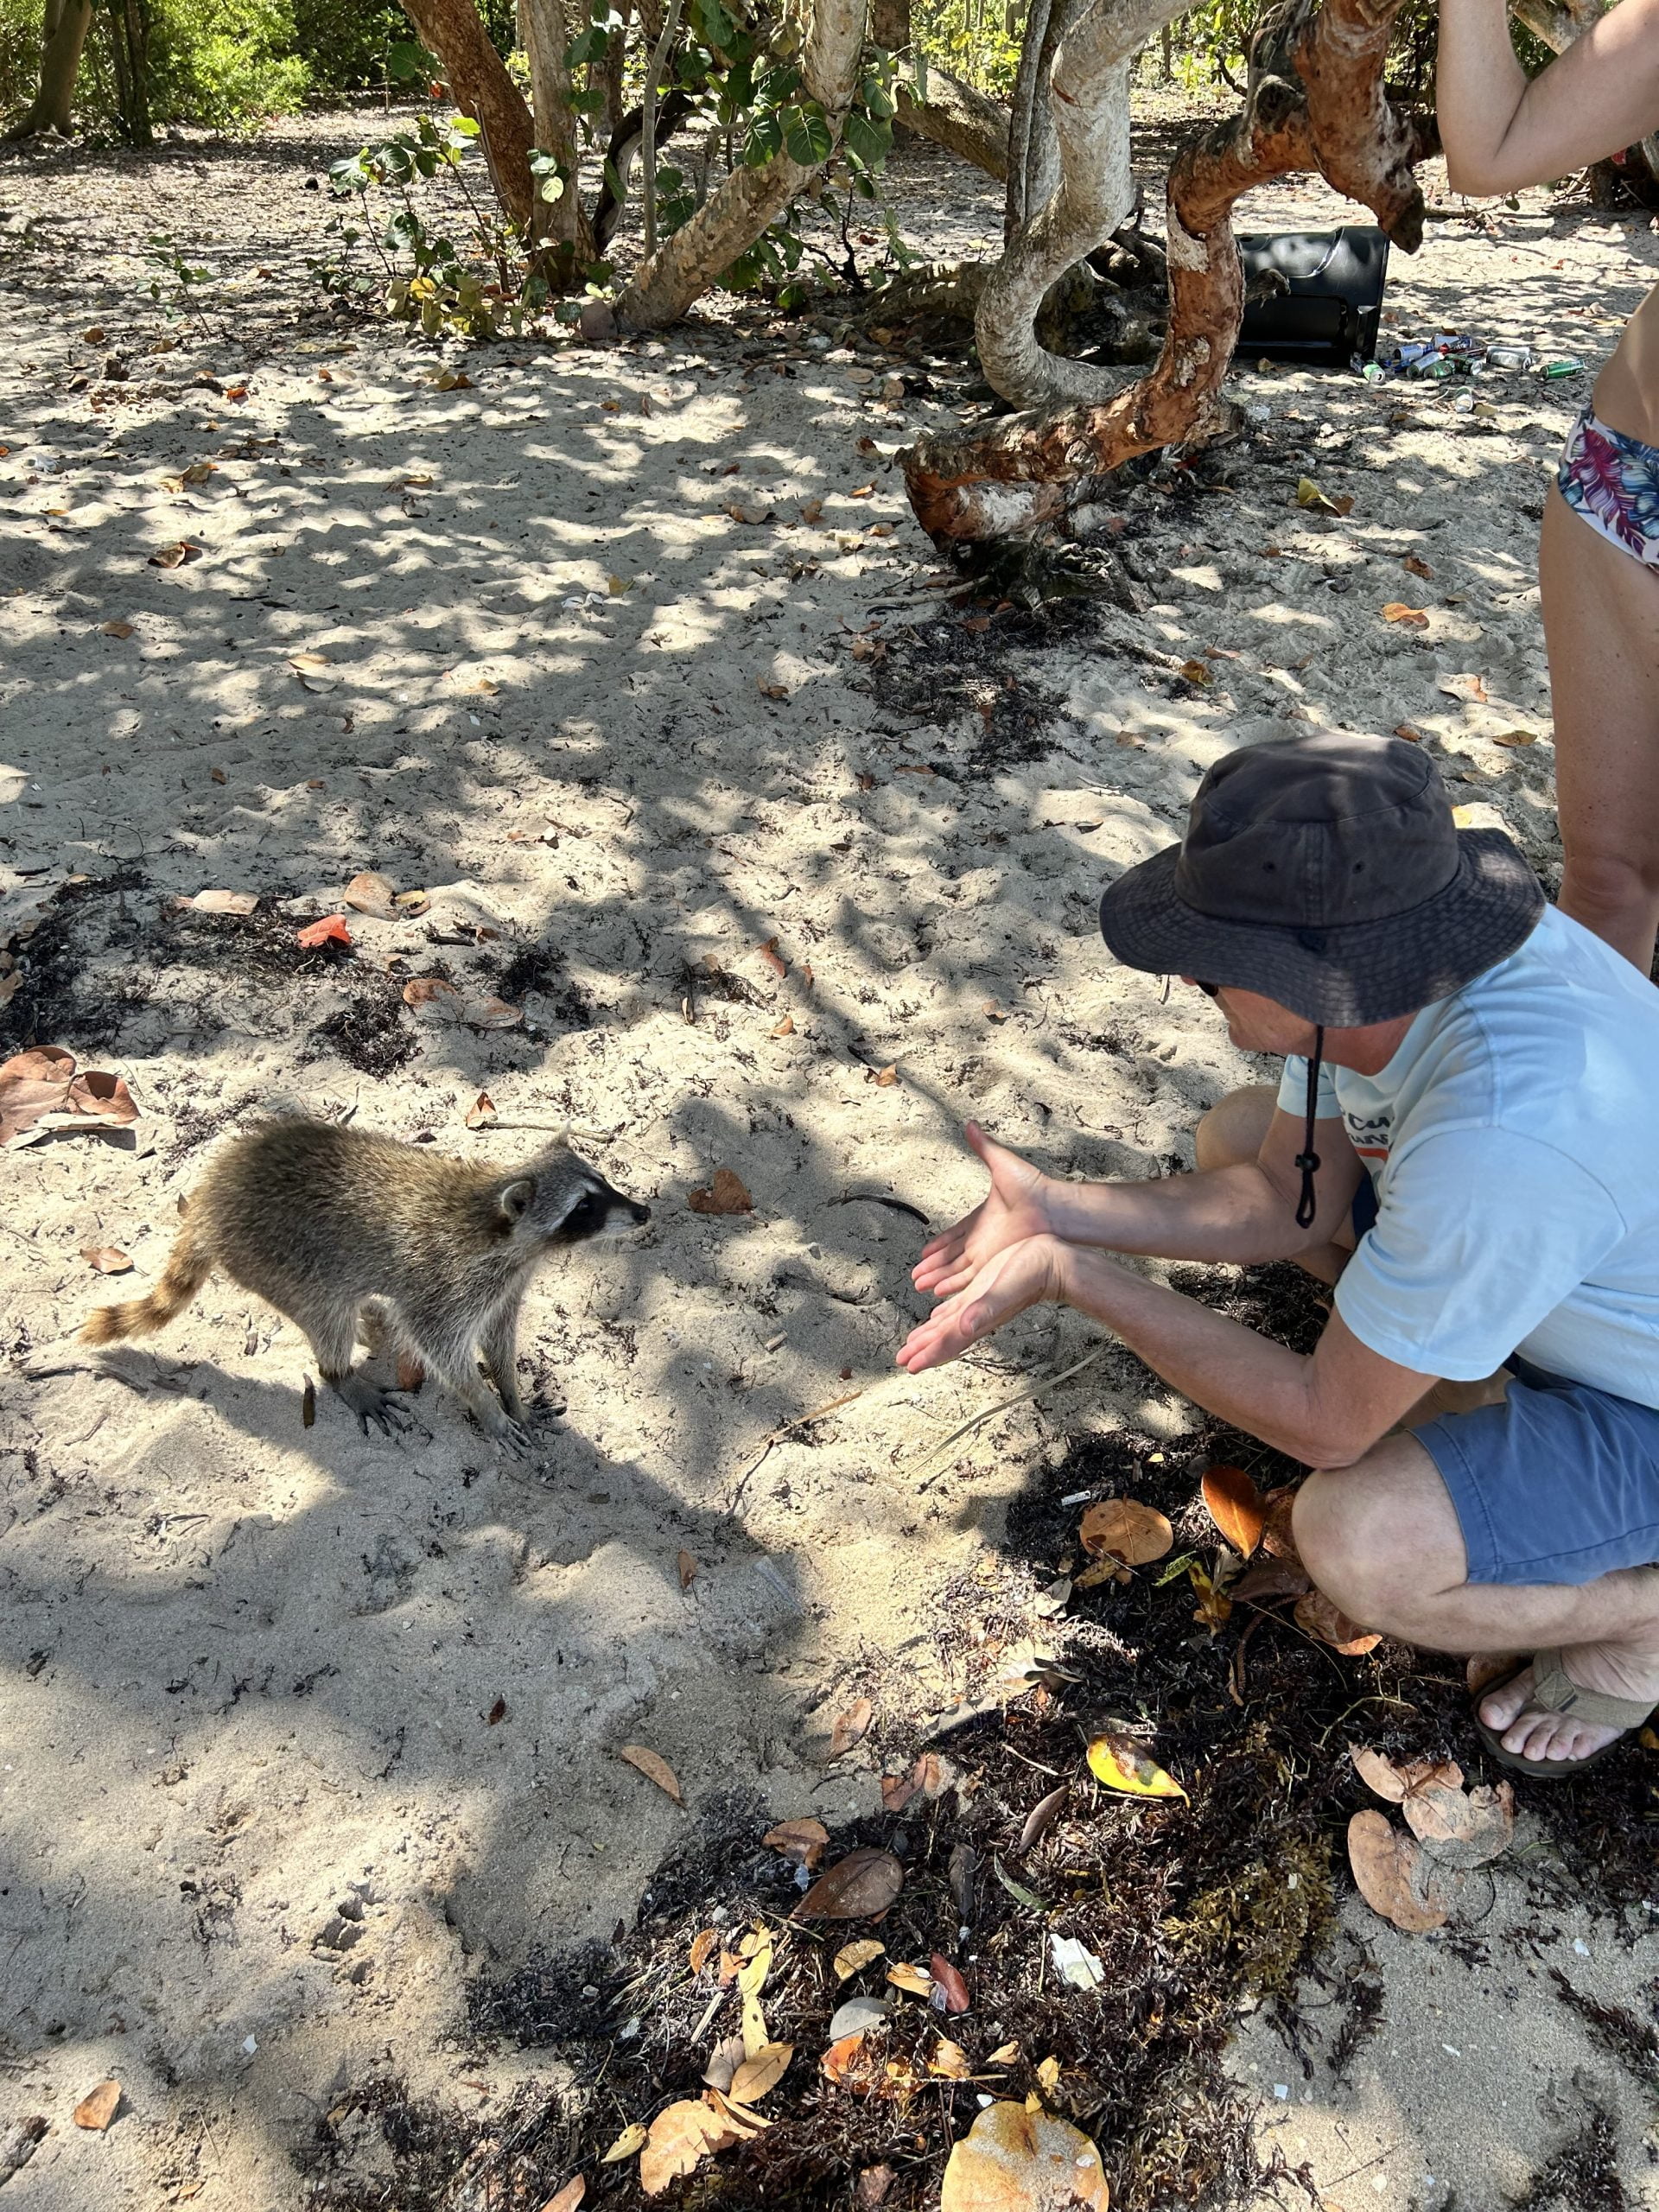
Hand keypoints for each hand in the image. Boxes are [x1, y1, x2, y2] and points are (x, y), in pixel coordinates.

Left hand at [897, 1233, 1069, 1373]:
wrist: (1052, 1262)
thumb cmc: (1033, 1275)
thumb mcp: (1006, 1290)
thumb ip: (986, 1309)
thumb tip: (964, 1327)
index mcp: (979, 1318)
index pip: (948, 1341)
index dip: (928, 1354)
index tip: (910, 1365)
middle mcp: (976, 1315)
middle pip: (944, 1337)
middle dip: (923, 1349)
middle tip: (903, 1359)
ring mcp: (979, 1303)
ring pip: (948, 1324)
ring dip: (930, 1335)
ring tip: (914, 1343)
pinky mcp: (981, 1289)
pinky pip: (957, 1308)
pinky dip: (944, 1317)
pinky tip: (939, 1317)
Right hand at [912, 1122, 1056, 1297]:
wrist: (1052, 1208)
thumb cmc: (1033, 1187)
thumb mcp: (1001, 1162)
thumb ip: (983, 1147)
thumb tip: (970, 1124)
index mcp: (982, 1218)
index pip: (955, 1233)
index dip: (940, 1243)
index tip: (925, 1252)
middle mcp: (982, 1239)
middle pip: (950, 1255)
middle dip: (932, 1266)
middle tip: (915, 1274)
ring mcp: (987, 1253)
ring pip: (955, 1269)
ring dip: (937, 1277)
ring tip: (919, 1285)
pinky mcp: (993, 1263)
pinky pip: (967, 1277)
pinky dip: (952, 1284)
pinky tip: (938, 1291)